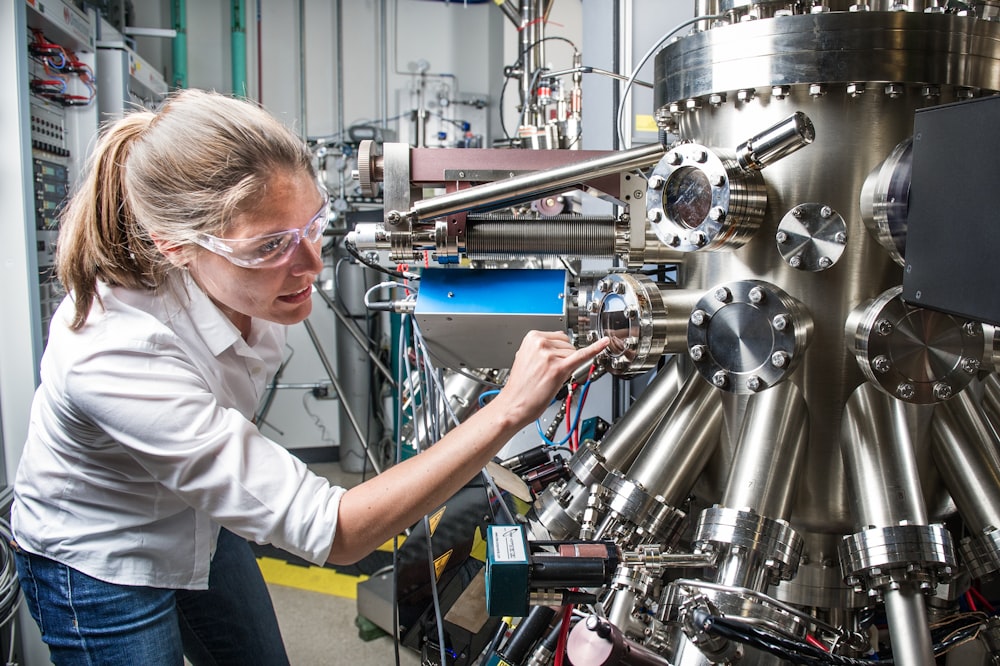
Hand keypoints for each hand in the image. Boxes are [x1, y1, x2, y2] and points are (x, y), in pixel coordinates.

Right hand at [492, 331, 609, 426]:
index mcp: (532, 337)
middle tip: (549, 372)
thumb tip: (557, 346)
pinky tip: (604, 343)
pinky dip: (595, 349)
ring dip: (567, 366)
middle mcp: (541, 343)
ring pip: (573, 354)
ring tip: (550, 377)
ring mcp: (550, 355)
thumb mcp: (525, 357)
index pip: (559, 336)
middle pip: (568, 344)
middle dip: (564, 357)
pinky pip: (581, 356)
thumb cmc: (520, 386)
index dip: (560, 350)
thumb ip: (541, 349)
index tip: (556, 358)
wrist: (513, 404)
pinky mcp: (558, 369)